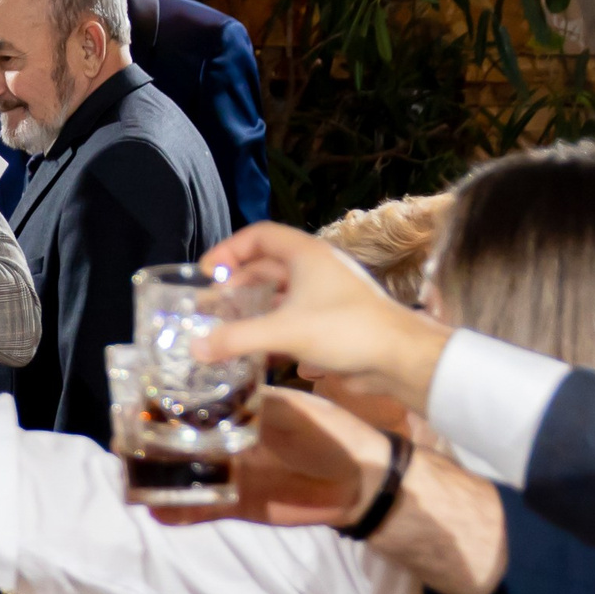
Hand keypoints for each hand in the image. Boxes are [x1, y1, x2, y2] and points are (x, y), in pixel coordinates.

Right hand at [150, 387, 398, 530]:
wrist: (359, 482)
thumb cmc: (329, 433)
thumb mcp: (290, 410)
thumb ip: (251, 407)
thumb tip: (214, 399)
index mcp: (238, 410)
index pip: (192, 405)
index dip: (163, 405)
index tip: (135, 403)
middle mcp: (226, 441)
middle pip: (178, 442)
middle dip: (149, 443)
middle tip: (122, 443)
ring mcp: (228, 475)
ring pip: (183, 476)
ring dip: (156, 478)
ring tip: (128, 477)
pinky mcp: (234, 505)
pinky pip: (199, 510)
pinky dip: (176, 513)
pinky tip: (155, 511)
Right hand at [196, 224, 451, 413]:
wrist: (399, 358)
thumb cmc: (345, 330)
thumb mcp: (284, 331)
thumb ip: (237, 338)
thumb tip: (195, 348)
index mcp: (306, 255)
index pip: (259, 235)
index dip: (229, 249)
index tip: (206, 274)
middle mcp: (315, 269)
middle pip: (267, 266)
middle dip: (237, 284)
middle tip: (211, 306)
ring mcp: (326, 295)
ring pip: (281, 294)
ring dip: (254, 309)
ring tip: (228, 328)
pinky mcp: (333, 321)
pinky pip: (294, 318)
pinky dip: (274, 330)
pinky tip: (260, 353)